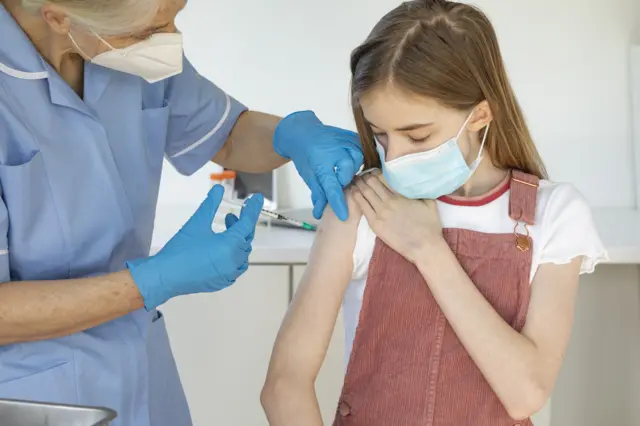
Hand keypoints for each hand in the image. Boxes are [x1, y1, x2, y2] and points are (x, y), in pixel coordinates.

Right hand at [127, 185, 263, 309]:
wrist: (165, 276)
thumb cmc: (181, 248)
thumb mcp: (197, 222)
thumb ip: (211, 204)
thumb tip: (219, 188)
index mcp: (231, 245)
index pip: (248, 223)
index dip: (253, 209)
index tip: (258, 198)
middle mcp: (234, 261)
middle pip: (246, 239)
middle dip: (241, 226)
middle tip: (230, 216)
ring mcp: (229, 274)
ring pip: (242, 254)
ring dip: (238, 241)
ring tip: (225, 232)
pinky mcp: (222, 282)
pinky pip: (235, 267)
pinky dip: (234, 256)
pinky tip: (222, 250)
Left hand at [273, 111, 363, 220]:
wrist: (302, 132)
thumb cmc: (304, 156)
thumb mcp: (308, 175)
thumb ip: (318, 193)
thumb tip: (320, 213)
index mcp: (321, 163)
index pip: (332, 188)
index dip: (338, 203)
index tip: (344, 215)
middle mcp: (335, 151)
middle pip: (348, 174)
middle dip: (344, 180)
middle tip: (336, 178)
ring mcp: (344, 142)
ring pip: (358, 161)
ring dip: (351, 168)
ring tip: (342, 167)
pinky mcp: (351, 136)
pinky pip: (361, 149)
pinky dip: (357, 156)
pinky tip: (349, 158)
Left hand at [352, 171, 441, 263]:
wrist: (425, 247)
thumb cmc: (430, 226)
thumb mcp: (429, 202)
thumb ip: (420, 189)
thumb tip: (414, 180)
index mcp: (400, 195)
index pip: (382, 177)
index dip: (375, 172)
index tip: (372, 171)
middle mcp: (388, 202)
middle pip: (371, 183)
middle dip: (365, 177)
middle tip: (361, 175)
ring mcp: (380, 214)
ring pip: (364, 194)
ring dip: (358, 186)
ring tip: (354, 181)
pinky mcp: (375, 225)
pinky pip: (362, 207)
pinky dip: (356, 198)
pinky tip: (353, 193)